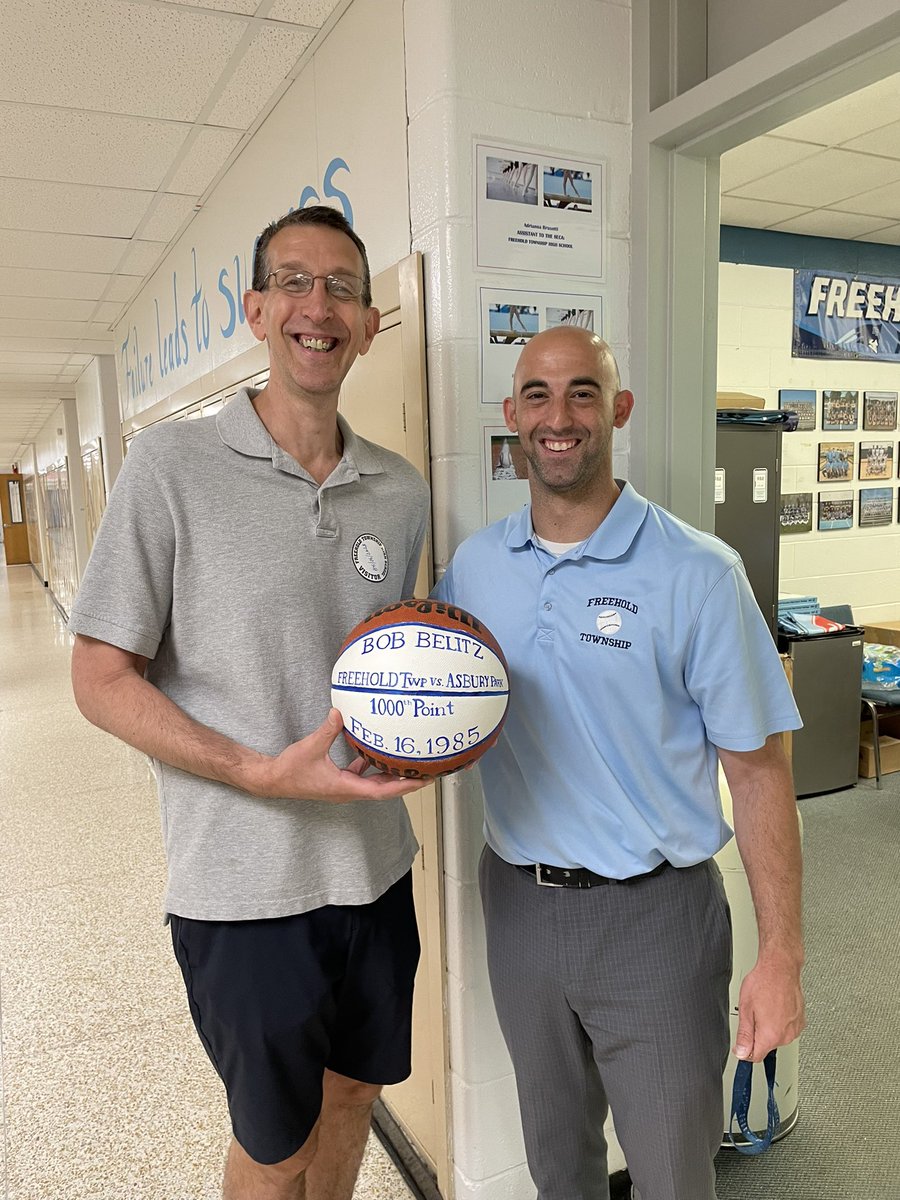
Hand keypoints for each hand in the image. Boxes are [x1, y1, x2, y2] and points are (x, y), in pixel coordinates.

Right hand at [257, 709, 428, 802]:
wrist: (272, 781)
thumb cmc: (290, 770)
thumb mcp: (310, 747)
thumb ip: (327, 730)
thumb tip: (340, 712)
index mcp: (345, 788)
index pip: (382, 790)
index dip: (404, 786)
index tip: (421, 780)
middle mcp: (348, 792)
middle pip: (384, 790)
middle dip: (406, 782)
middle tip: (427, 772)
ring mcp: (343, 788)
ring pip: (374, 784)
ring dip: (391, 776)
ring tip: (408, 764)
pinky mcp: (338, 782)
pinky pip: (361, 776)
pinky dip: (372, 767)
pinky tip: (375, 753)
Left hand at [733, 957, 804, 1061]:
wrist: (781, 968)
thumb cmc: (763, 983)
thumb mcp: (745, 1008)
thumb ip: (744, 1034)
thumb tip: (741, 1053)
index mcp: (770, 1035)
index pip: (755, 1057)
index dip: (745, 1050)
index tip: (741, 1043)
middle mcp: (786, 1035)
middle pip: (766, 1046)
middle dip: (757, 1034)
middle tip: (754, 1014)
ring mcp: (795, 1028)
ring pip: (777, 1037)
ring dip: (770, 1027)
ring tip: (766, 1007)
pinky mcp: (801, 1021)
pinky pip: (787, 1028)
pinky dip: (780, 1021)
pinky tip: (776, 1007)